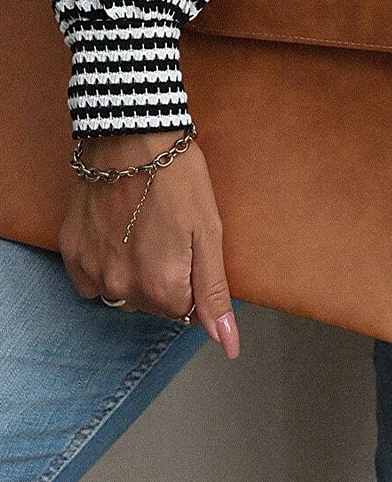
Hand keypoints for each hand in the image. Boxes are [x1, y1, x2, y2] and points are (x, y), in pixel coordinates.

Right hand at [59, 127, 239, 358]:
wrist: (132, 137)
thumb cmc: (178, 178)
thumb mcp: (209, 232)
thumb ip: (214, 294)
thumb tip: (228, 344)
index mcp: (162, 289)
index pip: (183, 309)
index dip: (190, 274)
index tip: (188, 242)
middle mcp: (123, 290)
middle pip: (151, 302)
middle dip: (162, 274)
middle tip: (167, 229)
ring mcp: (93, 272)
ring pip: (121, 290)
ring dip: (132, 269)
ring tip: (142, 226)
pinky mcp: (72, 252)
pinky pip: (90, 278)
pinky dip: (104, 261)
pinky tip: (115, 230)